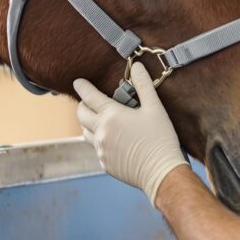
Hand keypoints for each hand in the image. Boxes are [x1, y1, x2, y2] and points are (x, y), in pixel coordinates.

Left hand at [73, 62, 186, 205]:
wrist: (161, 173)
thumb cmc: (160, 138)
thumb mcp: (155, 108)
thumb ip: (144, 85)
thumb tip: (137, 66)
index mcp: (112, 115)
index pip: (89, 96)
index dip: (82, 87)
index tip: (77, 81)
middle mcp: (101, 132)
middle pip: (81, 114)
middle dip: (82, 105)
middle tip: (89, 101)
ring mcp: (101, 150)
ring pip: (85, 132)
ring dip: (88, 123)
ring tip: (99, 120)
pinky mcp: (105, 164)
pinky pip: (96, 148)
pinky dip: (99, 140)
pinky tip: (112, 140)